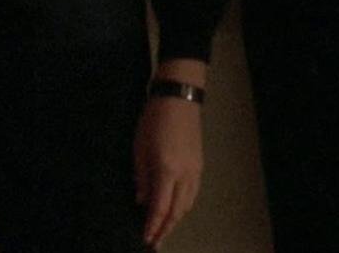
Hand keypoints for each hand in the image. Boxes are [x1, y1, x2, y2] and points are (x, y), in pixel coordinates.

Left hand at [134, 96, 202, 246]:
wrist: (178, 100)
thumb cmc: (153, 121)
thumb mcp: (139, 148)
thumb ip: (142, 177)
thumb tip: (142, 201)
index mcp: (167, 170)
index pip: (160, 208)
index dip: (153, 226)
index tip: (146, 239)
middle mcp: (185, 175)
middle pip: (177, 211)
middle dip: (165, 229)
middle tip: (155, 242)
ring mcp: (195, 171)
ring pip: (187, 205)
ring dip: (175, 220)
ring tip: (163, 230)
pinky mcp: (199, 166)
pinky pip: (192, 194)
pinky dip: (183, 206)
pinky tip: (175, 209)